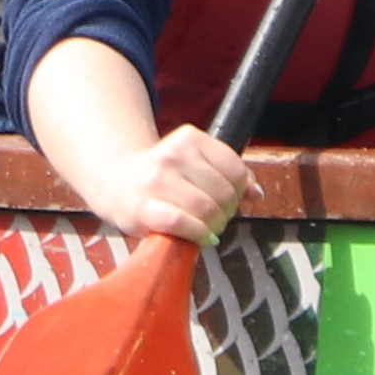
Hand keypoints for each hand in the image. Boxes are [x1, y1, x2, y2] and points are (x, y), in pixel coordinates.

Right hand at [86, 120, 253, 247]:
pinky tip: (198, 236)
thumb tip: (257, 194)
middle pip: (223, 192)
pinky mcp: (145, 207)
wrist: (118, 184)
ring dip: (213, 226)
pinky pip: (185, 224)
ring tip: (206, 227)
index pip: (235, 169)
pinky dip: (198, 235)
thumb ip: (228, 175)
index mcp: (190, 138)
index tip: (228, 201)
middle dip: (225, 212)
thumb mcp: (196, 164)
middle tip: (215, 218)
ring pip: (207, 209)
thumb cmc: (164, 178)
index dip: (238, 192)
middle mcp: (172, 154)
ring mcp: (157, 180)